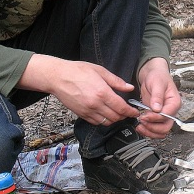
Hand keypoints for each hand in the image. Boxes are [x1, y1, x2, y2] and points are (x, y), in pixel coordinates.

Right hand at [17, 54, 137, 124]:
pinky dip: (103, 121)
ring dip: (114, 119)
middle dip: (124, 116)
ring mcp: (88, 111)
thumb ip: (116, 81)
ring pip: (106, 122)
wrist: (58, 77)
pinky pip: (96, 123)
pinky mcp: (81, 114)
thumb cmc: (78, 71)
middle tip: (127, 112)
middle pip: (116, 117)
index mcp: (102, 92)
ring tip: (117, 113)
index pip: (121, 108)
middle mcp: (95, 104)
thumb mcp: (100, 71)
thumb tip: (129, 87)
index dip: (131, 112)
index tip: (135, 112)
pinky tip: (105, 114)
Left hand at [134, 57, 180, 138]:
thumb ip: (157, 96)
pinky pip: (154, 129)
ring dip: (150, 132)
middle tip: (141, 121)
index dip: (155, 118)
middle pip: (165, 127)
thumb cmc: (157, 76)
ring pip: (160, 131)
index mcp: (174, 103)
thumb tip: (157, 108)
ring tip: (140, 126)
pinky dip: (147, 130)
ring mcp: (164, 115)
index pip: (167, 116)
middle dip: (152, 127)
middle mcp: (171, 111)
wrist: (152, 75)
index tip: (145, 115)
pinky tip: (140, 126)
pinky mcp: (156, 117)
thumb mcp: (157, 83)